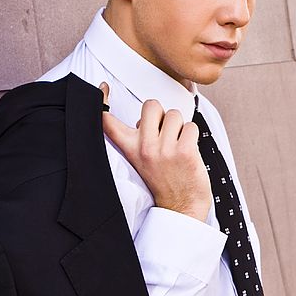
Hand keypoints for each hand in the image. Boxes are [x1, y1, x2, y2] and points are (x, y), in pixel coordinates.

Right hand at [99, 82, 211, 222]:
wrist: (181, 208)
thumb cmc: (164, 182)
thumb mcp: (140, 160)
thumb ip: (138, 139)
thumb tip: (145, 118)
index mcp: (130, 148)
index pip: (108, 122)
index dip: (102, 100)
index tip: (103, 87)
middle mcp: (144, 148)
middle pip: (151, 104)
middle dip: (162, 115)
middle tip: (165, 134)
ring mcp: (164, 150)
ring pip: (174, 114)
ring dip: (179, 127)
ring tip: (177, 146)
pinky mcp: (184, 152)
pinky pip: (191, 126)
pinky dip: (193, 136)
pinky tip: (188, 151)